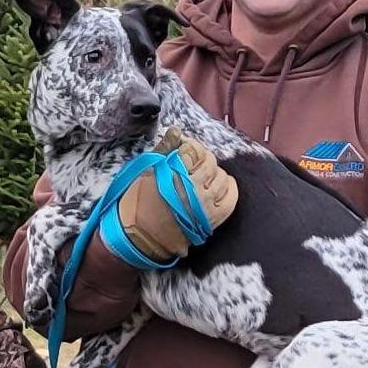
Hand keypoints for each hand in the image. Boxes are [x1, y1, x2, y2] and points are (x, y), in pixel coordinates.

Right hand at [114, 135, 237, 263]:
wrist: (137, 236)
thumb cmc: (137, 202)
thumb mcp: (145, 171)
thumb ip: (164, 149)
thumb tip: (177, 130)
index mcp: (173, 174)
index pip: (194, 150)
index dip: (191, 146)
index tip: (185, 149)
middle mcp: (191, 189)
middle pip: (210, 163)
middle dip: (203, 159)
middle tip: (195, 163)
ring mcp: (202, 206)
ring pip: (221, 179)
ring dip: (215, 174)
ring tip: (205, 176)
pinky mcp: (210, 221)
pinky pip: (230, 200)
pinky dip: (230, 189)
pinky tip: (223, 186)